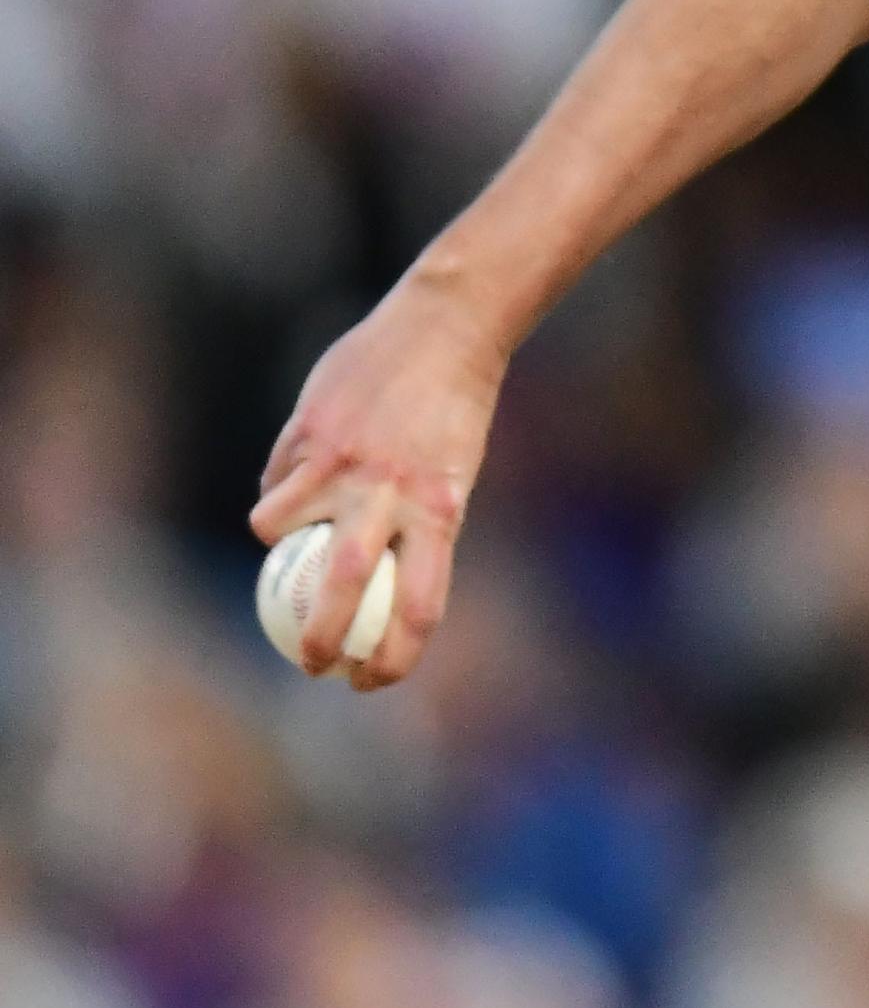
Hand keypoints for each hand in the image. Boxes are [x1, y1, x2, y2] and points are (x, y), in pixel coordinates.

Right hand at [249, 274, 504, 688]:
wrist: (447, 326)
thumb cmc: (454, 406)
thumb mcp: (452, 473)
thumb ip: (412, 522)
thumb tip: (363, 579)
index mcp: (442, 510)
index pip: (421, 607)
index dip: (393, 659)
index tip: (369, 681)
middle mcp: (391, 492)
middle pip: (344, 588)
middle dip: (319, 639)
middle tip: (311, 662)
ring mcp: (342, 462)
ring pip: (278, 529)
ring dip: (280, 540)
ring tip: (297, 528)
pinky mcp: (307, 432)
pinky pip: (276, 481)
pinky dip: (280, 488)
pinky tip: (303, 466)